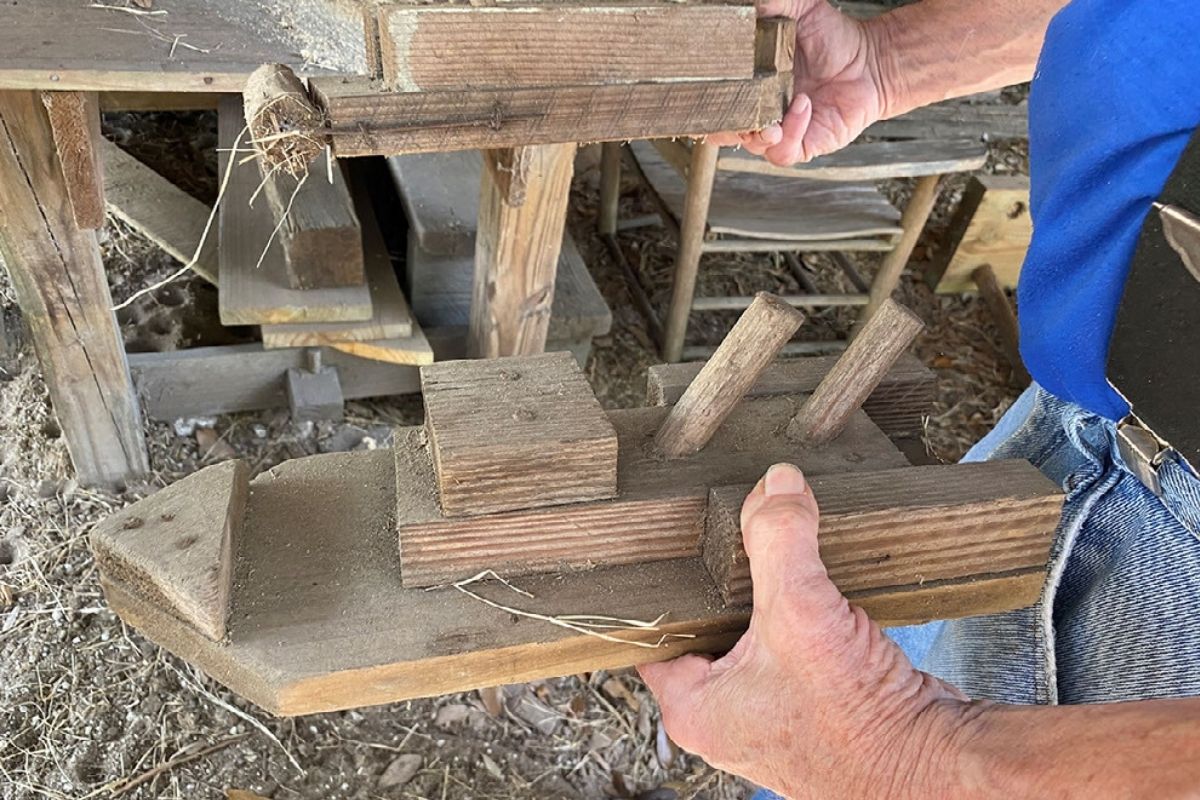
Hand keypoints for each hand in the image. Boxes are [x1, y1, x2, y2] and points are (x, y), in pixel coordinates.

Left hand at [638, 464, 967, 797]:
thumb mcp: (801, 610)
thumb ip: (780, 538)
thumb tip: (775, 483)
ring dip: (769, 597)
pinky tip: (815, 591)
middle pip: (707, 623)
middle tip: (731, 532)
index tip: (675, 537)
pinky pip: (792, 646)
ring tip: (774, 555)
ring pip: (753, 632)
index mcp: (692, 707)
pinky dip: (803, 617)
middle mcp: (722, 715)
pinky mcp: (811, 704)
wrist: (930, 765)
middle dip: (724, 580)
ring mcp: (767, 712)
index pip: (655, 629)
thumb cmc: (855, 723)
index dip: (666, 581)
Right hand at [708, 0, 897, 165]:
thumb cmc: (833, 39)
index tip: (707, 84)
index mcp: (749, 82)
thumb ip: (771, 3)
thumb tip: (746, 4)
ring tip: (769, 110)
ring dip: (755, 129)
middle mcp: (760, 110)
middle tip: (733, 102)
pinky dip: (789, 131)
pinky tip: (801, 105)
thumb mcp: (799, 9)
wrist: (870, 61)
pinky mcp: (802, 145)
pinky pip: (783, 151)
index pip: (714, 100)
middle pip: (721, 130)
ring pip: (749, 144)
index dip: (705, 99)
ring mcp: (779, 130)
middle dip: (722, 121)